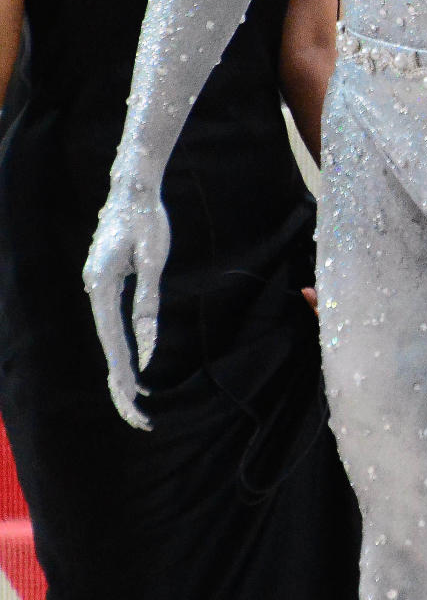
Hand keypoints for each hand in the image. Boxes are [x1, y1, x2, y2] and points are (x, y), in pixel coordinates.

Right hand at [83, 179, 170, 429]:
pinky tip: (131, 366)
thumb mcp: (154, 260)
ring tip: (136, 403)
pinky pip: (111, 324)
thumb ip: (149, 303)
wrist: (132, 187)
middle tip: (140, 418)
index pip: (112, 341)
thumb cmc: (147, 220)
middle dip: (121, 384)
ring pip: (107, 338)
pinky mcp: (104, 282)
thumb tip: (147, 346)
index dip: (123, 373)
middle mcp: (93, 289)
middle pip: (106, 347)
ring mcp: (96, 286)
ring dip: (121, 370)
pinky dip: (121, 348)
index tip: (135, 400)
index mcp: (101, 286)